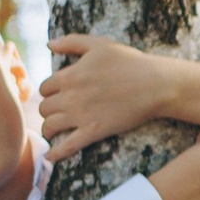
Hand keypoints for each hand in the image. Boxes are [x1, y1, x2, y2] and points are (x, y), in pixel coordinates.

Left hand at [40, 36, 199, 162]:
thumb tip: (48, 44)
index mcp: (69, 75)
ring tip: (53, 132)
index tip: (57, 95)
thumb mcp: (99, 45)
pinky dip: (56, 153)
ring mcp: (81, 115)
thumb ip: (71, 42)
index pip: (45, 87)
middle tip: (56, 113)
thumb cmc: (130, 62)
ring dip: (49, 130)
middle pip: (44, 108)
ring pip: (50, 126)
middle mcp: (70, 96)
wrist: (155, 85)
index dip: (49, 92)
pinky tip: (51, 157)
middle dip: (48, 110)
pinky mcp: (94, 131)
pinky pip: (68, 146)